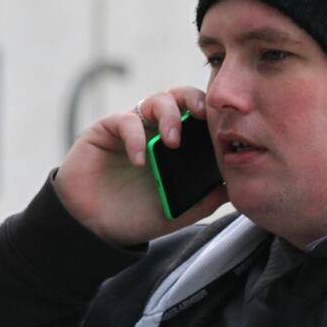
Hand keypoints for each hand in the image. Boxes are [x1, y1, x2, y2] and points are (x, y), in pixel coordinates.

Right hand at [54, 87, 228, 246]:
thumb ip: (203, 200)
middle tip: (201, 115)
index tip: (224, 126)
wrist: (93, 228)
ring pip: (156, 101)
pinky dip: (136, 137)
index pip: (198, 116)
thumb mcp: (176, 212)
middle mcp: (156, 130)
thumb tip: (233, 187)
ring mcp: (132, 128)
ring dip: (169, 115)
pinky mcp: (106, 130)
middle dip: (193, 99)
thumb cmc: (134, 216)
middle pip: (180, 97)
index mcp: (177, 145)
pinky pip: (125, 121)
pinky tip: (140, 160)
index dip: (212, 113)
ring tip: (172, 142)